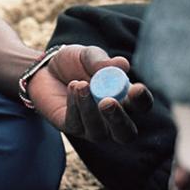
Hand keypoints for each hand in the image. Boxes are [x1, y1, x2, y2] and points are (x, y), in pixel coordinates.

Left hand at [29, 45, 152, 141]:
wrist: (47, 69)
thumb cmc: (76, 63)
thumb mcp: (88, 56)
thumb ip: (103, 61)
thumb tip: (122, 65)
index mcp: (125, 98)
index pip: (142, 106)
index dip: (142, 100)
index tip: (135, 88)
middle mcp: (112, 118)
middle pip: (125, 134)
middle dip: (118, 120)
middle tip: (107, 102)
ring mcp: (92, 127)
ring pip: (98, 132)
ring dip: (89, 109)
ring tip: (81, 84)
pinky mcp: (71, 127)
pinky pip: (76, 124)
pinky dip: (75, 106)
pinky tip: (73, 87)